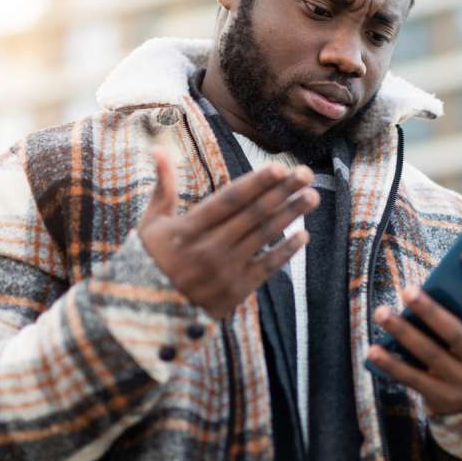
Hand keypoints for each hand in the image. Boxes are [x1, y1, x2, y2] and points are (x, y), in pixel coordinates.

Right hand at [138, 147, 318, 318]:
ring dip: (291, 214)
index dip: (256, 183)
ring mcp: (225, 270)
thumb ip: (163, 185)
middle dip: (282, 192)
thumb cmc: (151, 259)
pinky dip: (286, 251)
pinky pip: (267, 267)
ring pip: (264, 236)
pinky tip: (304, 234)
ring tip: (312, 196)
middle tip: (306, 173)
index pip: (229, 200)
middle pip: (253, 214)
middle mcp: (209, 248)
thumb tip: (159, 147)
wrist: (149, 312)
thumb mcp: (152, 223)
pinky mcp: (236, 290)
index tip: (279, 168)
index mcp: (189, 228)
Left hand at [365, 260, 461, 414]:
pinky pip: (412, 378)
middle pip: (454, 333)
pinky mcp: (441, 397)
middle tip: (407, 290)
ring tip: (381, 312)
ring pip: (429, 354)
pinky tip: (373, 350)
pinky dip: (391, 364)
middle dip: (430, 311)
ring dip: (403, 332)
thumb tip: (430, 286)